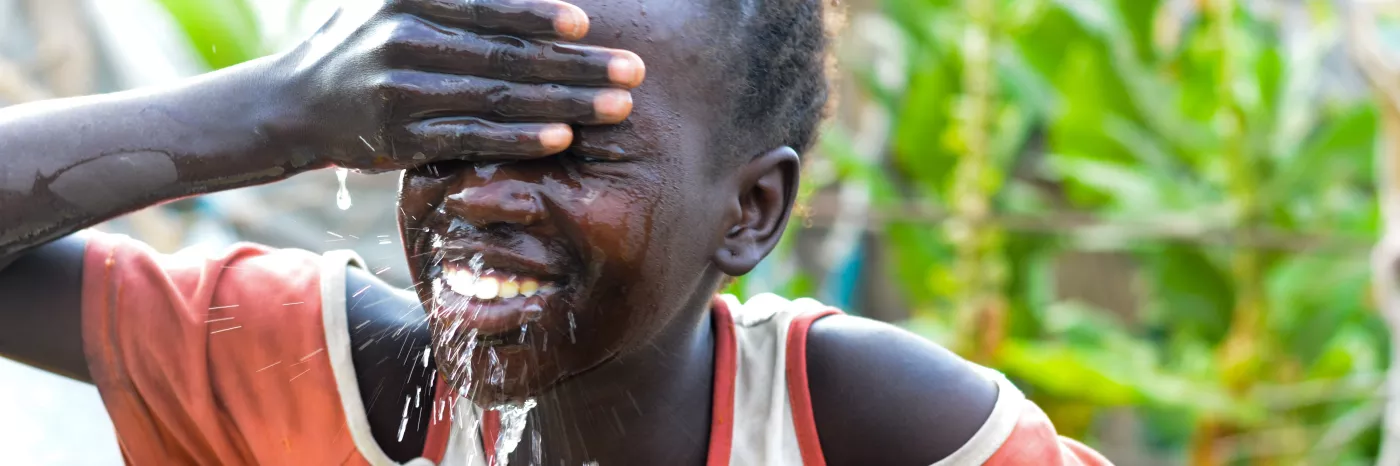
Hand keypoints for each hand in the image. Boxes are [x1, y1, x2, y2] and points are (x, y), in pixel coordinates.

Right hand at [260, 0, 643, 172]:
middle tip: (632, 70)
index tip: (585, 23)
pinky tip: (562, 138)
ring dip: (566, 103)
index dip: (536, 15)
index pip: (486, 6)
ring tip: (619, 106)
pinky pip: (472, 138)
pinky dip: (519, 139)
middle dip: (577, 64)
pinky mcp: (402, 139)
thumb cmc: (369, 42)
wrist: (295, 104)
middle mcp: (403, 39)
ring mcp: (402, 92)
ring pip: (498, 98)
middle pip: (506, 54)